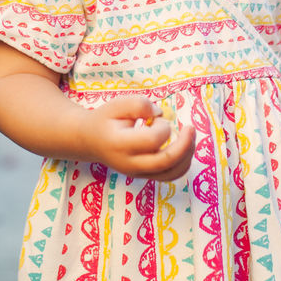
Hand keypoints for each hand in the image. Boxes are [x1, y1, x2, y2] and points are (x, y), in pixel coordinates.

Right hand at [82, 96, 196, 180]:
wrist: (90, 141)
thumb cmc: (106, 119)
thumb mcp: (117, 104)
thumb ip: (138, 104)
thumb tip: (160, 114)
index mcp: (120, 144)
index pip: (152, 140)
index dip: (162, 126)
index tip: (156, 117)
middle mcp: (129, 164)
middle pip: (165, 162)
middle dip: (185, 145)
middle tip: (190, 127)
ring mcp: (137, 173)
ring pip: (171, 173)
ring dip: (187, 155)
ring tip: (190, 136)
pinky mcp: (144, 176)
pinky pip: (169, 176)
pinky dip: (182, 163)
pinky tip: (183, 147)